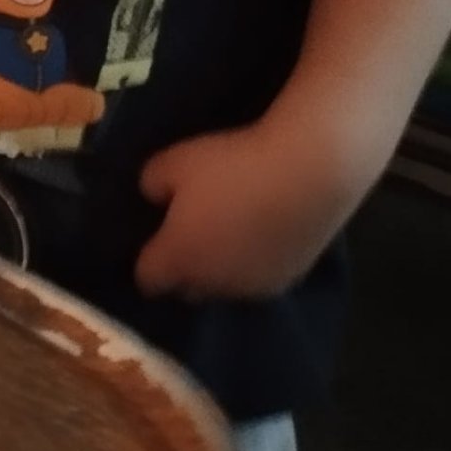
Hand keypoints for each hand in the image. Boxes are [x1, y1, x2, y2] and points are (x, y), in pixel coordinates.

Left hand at [136, 112, 365, 300]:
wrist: (306, 175)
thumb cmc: (230, 167)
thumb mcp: (174, 160)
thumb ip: (152, 183)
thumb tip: (154, 197)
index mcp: (179, 259)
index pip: (147, 280)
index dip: (145, 260)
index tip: (152, 236)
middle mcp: (213, 284)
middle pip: (185, 289)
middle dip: (181, 267)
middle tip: (186, 230)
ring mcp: (253, 287)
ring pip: (223, 286)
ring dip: (218, 267)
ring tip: (227, 228)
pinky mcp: (288, 280)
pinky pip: (256, 279)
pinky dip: (252, 262)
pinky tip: (260, 231)